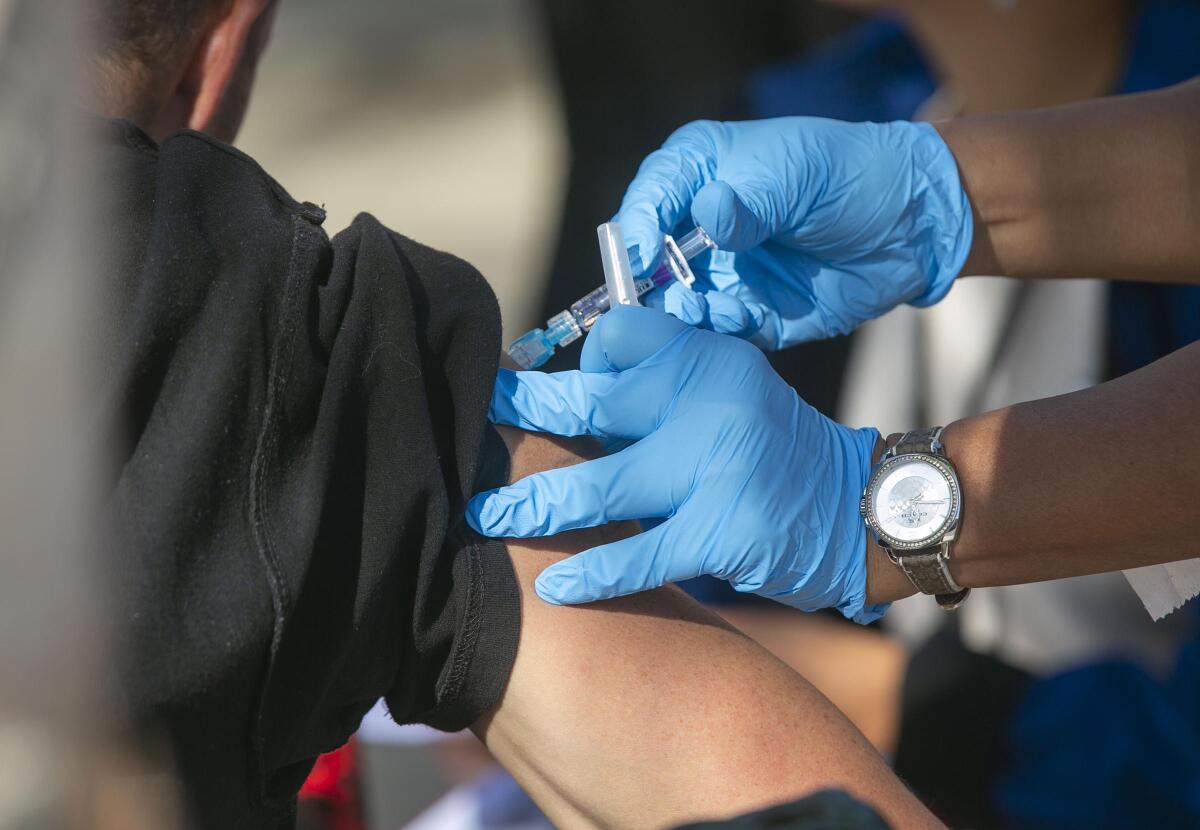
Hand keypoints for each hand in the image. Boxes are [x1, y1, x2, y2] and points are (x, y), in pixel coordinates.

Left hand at [466, 306, 886, 622]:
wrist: (855, 510)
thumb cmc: (771, 452)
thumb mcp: (728, 391)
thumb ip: (661, 386)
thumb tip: (571, 392)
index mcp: (707, 358)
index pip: (619, 339)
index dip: (572, 364)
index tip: (532, 387)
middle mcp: (711, 398)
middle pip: (594, 404)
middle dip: (525, 417)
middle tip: (472, 424)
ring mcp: (716, 464)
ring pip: (600, 485)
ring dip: (532, 506)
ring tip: (484, 516)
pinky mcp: (722, 528)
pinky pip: (639, 554)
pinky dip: (593, 573)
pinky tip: (551, 587)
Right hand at [616, 117, 973, 348]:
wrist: (911, 226)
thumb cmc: (852, 177)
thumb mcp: (799, 175)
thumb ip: (749, 200)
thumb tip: (708, 213)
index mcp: (702, 171)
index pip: (649, 198)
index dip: (636, 228)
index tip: (640, 257)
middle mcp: (699, 224)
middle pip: (647, 258)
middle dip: (650, 282)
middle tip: (668, 297)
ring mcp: (720, 270)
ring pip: (675, 300)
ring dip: (685, 310)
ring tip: (712, 308)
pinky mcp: (746, 310)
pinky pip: (716, 329)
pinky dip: (721, 328)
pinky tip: (743, 317)